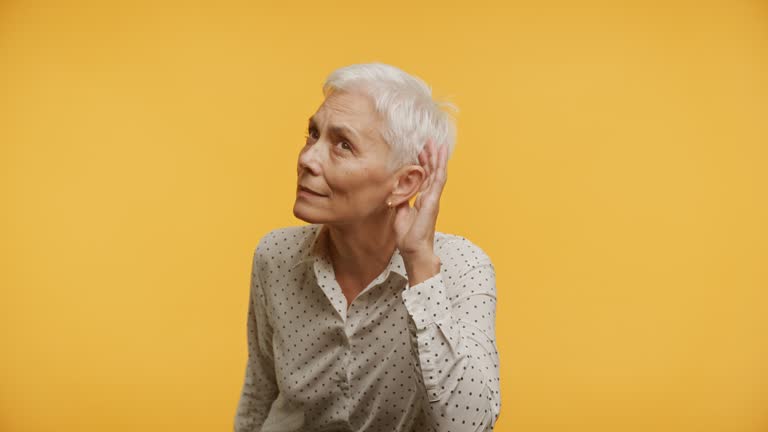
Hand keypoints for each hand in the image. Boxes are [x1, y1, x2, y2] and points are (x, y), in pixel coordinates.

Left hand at [393, 138, 448, 258]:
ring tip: (437, 142)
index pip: (423, 178)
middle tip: (428, 141)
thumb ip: (402, 200)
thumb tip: (397, 190)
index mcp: (422, 200)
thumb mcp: (400, 213)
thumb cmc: (408, 236)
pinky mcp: (434, 199)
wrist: (413, 249)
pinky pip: (439, 178)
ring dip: (437, 157)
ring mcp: (433, 197)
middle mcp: (429, 197)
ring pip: (437, 172)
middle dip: (430, 156)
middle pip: (431, 172)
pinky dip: (441, 165)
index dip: (422, 164)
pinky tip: (442, 154)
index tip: (419, 151)